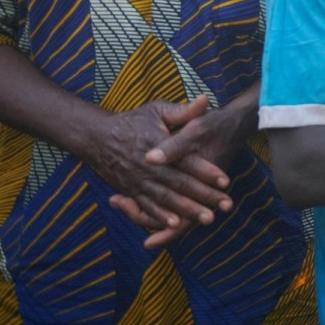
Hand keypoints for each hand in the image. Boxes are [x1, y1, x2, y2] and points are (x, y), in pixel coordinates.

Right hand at [83, 97, 235, 247]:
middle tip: (226, 205)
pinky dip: (160, 216)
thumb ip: (182, 111)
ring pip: (166, 199)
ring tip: (208, 218)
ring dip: (187, 210)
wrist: (97, 137)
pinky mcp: (130, 190)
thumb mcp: (157, 110)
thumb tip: (205, 100)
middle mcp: (149, 165)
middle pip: (180, 183)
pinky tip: (175, 225)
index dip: (206, 171)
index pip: (187, 161)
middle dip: (204, 196)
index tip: (226, 181)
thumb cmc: (133, 122)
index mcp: (158, 144)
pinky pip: (146, 206)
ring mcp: (138, 180)